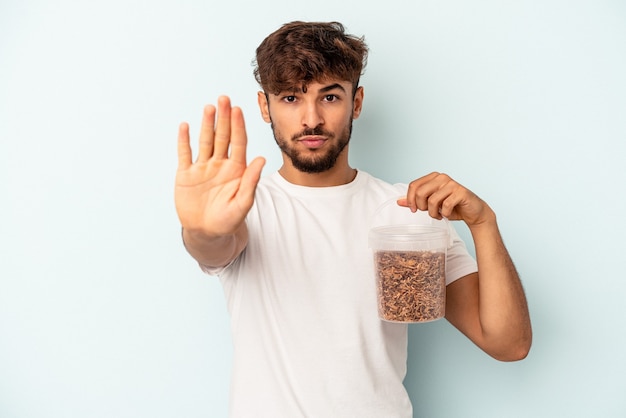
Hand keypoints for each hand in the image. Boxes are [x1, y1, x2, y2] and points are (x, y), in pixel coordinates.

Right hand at [175, 96, 264, 237]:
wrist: (207, 233)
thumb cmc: (228, 220)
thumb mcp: (243, 203)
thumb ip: (251, 181)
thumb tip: (261, 159)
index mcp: (236, 169)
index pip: (238, 143)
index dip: (238, 126)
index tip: (238, 109)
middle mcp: (220, 164)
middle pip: (222, 137)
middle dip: (224, 118)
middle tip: (224, 99)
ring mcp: (202, 168)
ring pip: (205, 141)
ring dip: (207, 125)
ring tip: (209, 107)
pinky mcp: (186, 175)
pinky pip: (185, 154)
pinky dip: (184, 141)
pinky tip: (185, 126)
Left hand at [397, 172, 494, 227]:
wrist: (473, 212)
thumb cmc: (452, 206)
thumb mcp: (430, 204)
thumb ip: (415, 201)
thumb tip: (399, 201)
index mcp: (433, 177)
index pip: (413, 185)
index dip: (410, 199)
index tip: (414, 209)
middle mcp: (442, 177)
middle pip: (420, 192)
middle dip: (422, 207)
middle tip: (429, 212)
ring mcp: (452, 184)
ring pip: (432, 200)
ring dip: (433, 213)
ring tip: (439, 215)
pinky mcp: (461, 192)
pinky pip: (445, 205)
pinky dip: (444, 214)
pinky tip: (447, 215)